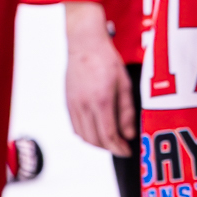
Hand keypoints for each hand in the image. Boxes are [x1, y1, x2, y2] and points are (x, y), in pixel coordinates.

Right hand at [63, 1, 137, 156]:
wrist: (84, 44)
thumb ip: (126, 111)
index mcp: (101, 100)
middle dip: (108, 148)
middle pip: (94, 139)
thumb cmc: (107, 60)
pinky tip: (96, 131)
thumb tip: (128, 134)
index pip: (107, 135)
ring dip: (96, 144)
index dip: (118, 148)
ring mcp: (73, 105)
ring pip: (82, 136)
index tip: (126, 152)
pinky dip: (85, 135)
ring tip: (110, 141)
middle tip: (120, 148)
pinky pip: (75, 127)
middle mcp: (84, 105)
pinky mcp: (67, 103)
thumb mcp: (124, 83)